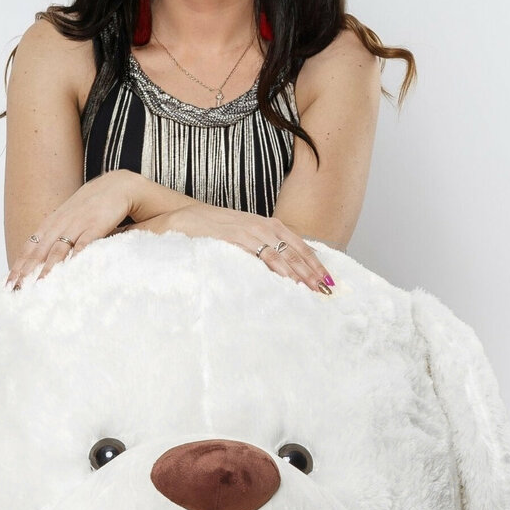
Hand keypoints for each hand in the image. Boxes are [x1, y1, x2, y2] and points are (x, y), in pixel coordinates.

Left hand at [7, 173, 146, 287]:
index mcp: (52, 224)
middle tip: (15, 289)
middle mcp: (60, 224)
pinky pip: (84, 243)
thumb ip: (56, 238)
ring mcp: (77, 224)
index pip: (29, 247)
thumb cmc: (91, 207)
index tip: (8, 284)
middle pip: (38, 251)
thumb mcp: (68, 220)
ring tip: (39, 286)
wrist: (116, 185)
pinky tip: (70, 270)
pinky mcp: (96, 225)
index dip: (18, 266)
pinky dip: (76, 256)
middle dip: (25, 271)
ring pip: (58, 250)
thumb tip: (42, 260)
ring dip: (47, 269)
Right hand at [151, 202, 334, 293]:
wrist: (181, 218)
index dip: (315, 262)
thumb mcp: (240, 236)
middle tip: (328, 290)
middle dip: (314, 271)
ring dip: (302, 273)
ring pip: (284, 253)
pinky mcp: (237, 238)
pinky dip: (279, 268)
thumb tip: (276, 267)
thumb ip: (258, 247)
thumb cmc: (210, 230)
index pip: (298, 244)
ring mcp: (250, 231)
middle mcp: (262, 225)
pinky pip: (262, 255)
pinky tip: (290, 281)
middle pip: (296, 250)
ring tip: (315, 289)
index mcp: (266, 224)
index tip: (328, 279)